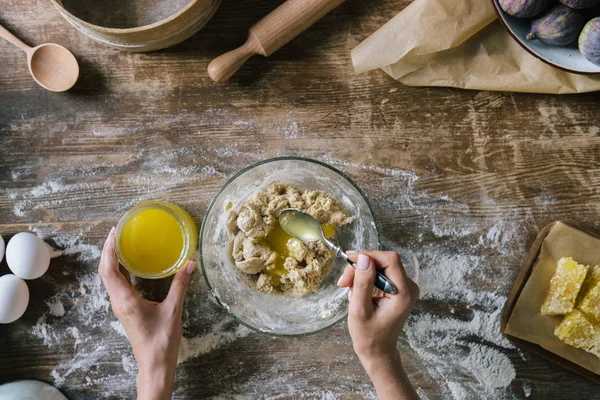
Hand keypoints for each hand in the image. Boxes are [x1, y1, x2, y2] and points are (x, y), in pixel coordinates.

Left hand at [98, 227, 194, 399]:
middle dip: (108, 250)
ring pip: (110, 278)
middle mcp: (119, 301)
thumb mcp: (173, 310)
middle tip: (118, 232)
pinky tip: (131, 263)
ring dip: (113, 260)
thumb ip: (180, 285)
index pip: (109, 270)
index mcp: (126, 300)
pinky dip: (120, 270)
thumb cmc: (162, 341)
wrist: (154, 364)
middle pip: (105, 271)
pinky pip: (118, 284)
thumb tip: (189, 263)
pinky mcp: (126, 308)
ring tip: (122, 243)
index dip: (108, 250)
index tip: (114, 233)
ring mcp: (121, 305)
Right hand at [338, 251, 419, 399]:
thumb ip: (362, 283)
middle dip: (361, 267)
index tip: (349, 261)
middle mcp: (409, 287)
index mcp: (403, 293)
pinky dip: (366, 278)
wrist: (378, 351)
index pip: (390, 259)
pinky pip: (381, 273)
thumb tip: (363, 258)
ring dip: (361, 273)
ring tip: (347, 288)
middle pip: (384, 261)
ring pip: (380, 266)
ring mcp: (405, 288)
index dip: (369, 256)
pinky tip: (356, 291)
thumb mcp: (359, 310)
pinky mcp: (398, 289)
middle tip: (343, 281)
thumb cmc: (368, 336)